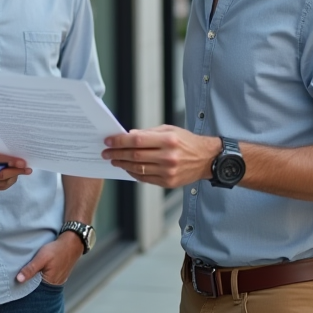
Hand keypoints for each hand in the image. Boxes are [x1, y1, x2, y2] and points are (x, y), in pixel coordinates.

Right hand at [0, 137, 30, 192]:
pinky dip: (8, 181)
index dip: (11, 161)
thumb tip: (13, 152)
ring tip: (22, 170)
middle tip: (27, 168)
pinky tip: (14, 175)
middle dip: (16, 171)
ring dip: (14, 177)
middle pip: (0, 174)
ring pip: (2, 182)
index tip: (23, 162)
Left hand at [16, 232, 82, 285]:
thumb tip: (19, 280)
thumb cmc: (57, 250)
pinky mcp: (58, 276)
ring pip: (41, 282)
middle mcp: (54, 284)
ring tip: (28, 270)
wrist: (72, 243)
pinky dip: (41, 275)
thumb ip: (31, 269)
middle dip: (29, 281)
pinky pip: (46, 278)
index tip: (14, 280)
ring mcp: (57, 281)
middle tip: (19, 274)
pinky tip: (37, 269)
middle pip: (37, 287)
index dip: (23, 285)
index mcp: (49, 283)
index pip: (32, 289)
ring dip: (35, 277)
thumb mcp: (42, 258)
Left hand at [102, 125, 219, 188]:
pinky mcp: (168, 182)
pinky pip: (144, 178)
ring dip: (122, 164)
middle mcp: (168, 157)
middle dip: (117, 153)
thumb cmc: (187, 142)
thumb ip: (148, 133)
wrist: (206, 159)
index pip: (137, 140)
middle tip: (106, 152)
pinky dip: (133, 173)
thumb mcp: (169, 130)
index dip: (120, 141)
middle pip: (135, 155)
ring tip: (114, 160)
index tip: (108, 141)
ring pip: (138, 168)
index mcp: (168, 140)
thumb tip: (127, 136)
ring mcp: (168, 172)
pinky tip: (127, 167)